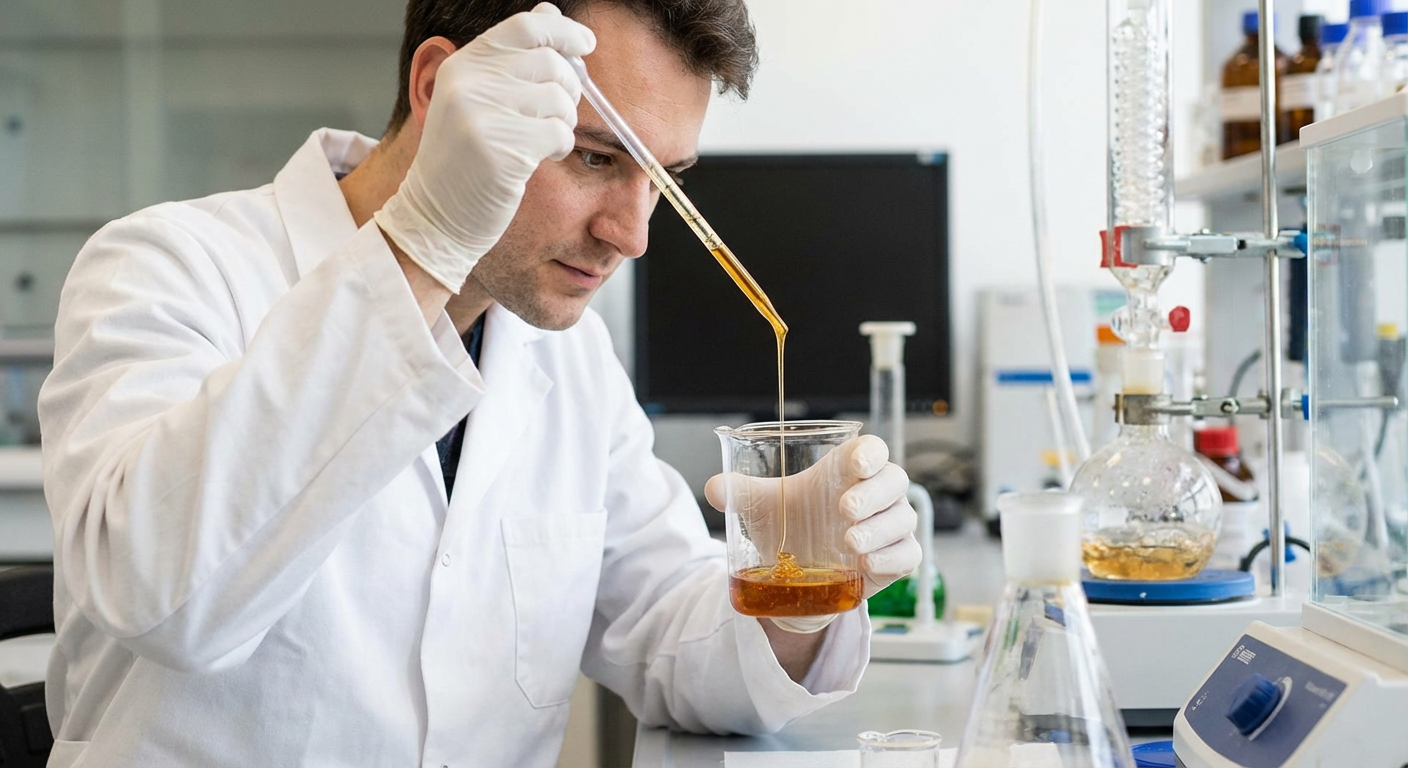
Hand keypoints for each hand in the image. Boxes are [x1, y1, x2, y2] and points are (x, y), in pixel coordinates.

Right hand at [374, 3, 595, 291]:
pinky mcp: (503, 150)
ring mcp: (483, 117)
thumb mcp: (475, 100)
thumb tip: (549, 12)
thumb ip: (509, 59)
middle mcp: (468, 84)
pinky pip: (559, 132)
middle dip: (569, 89)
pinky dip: (559, 145)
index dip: (564, 32)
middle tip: (557, 113)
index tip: (586, 43)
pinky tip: (538, 157)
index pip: (525, 28)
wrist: (436, 216)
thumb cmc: (463, 161)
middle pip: (551, 64)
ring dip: (563, 121)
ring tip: (539, 140)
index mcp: (461, 65)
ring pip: (560, 99)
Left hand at [705, 435, 921, 632]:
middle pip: (895, 481)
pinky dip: (890, 558)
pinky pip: (908, 554)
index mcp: (850, 470)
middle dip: (874, 494)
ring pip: (903, 519)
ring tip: (850, 543)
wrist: (800, 572)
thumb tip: (713, 488)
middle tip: (844, 510)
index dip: (871, 453)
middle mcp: (877, 495)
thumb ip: (740, 492)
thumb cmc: (792, 523)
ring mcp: (891, 526)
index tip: (856, 464)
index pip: (874, 449)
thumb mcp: (765, 506)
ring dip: (879, 530)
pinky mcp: (897, 558)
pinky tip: (868, 564)